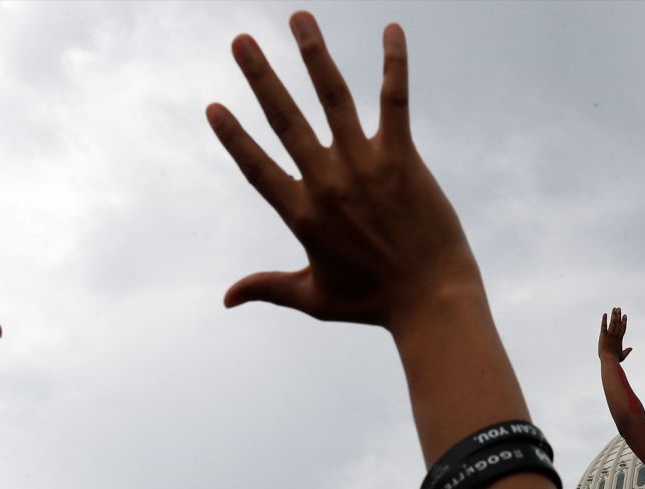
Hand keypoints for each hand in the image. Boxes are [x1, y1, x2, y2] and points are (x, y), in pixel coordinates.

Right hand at [206, 13, 479, 331]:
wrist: (431, 302)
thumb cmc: (374, 303)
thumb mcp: (315, 299)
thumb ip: (269, 288)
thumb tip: (226, 299)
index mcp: (303, 216)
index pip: (257, 168)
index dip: (234, 138)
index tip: (213, 107)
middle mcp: (328, 185)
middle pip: (286, 121)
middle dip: (261, 77)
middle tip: (241, 41)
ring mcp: (365, 168)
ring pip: (333, 99)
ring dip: (314, 55)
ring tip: (299, 18)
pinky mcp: (402, 159)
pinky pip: (395, 101)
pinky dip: (394, 63)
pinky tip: (392, 28)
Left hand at [598, 308, 631, 362]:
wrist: (609, 360)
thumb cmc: (615, 359)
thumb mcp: (622, 356)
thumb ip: (627, 352)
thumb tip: (631, 348)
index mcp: (620, 339)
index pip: (623, 328)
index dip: (624, 321)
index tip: (625, 315)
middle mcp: (616, 335)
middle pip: (618, 323)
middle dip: (619, 315)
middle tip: (619, 308)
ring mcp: (610, 334)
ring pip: (613, 322)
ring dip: (614, 315)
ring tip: (614, 308)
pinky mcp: (604, 335)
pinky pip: (604, 326)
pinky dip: (604, 320)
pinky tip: (605, 314)